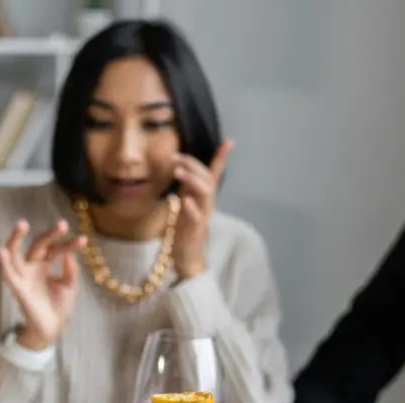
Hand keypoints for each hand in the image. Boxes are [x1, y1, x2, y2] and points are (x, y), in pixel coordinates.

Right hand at [0, 219, 85, 349]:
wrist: (52, 328)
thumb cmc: (59, 306)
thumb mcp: (69, 286)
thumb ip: (70, 272)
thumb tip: (69, 255)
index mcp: (45, 264)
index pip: (55, 249)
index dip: (68, 244)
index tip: (84, 240)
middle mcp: (32, 267)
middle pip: (38, 245)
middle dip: (50, 234)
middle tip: (63, 224)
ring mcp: (24, 277)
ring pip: (16, 254)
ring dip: (16, 239)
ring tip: (22, 224)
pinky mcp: (19, 289)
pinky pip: (9, 275)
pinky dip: (4, 264)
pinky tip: (1, 251)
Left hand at [171, 139, 233, 279]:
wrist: (188, 259)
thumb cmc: (185, 231)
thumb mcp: (186, 204)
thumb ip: (187, 188)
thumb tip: (182, 169)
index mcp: (204, 198)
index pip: (215, 174)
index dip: (221, 158)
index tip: (229, 141)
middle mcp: (207, 205)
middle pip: (208, 179)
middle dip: (193, 164)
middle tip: (175, 157)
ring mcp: (203, 217)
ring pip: (205, 194)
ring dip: (192, 180)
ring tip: (178, 172)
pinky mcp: (196, 231)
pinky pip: (197, 217)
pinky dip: (191, 206)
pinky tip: (184, 199)